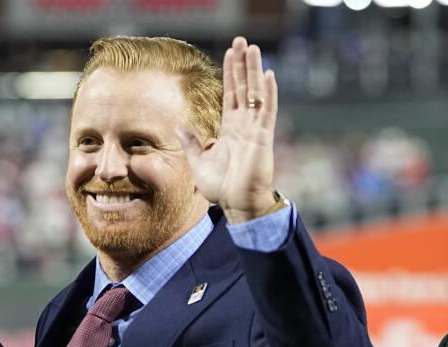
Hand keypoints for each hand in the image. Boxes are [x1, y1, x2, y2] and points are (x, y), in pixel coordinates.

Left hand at [178, 36, 278, 222]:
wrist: (237, 205)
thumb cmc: (221, 188)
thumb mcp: (198, 161)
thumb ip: (190, 142)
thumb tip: (178, 125)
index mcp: (230, 129)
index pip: (231, 94)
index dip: (231, 73)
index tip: (229, 53)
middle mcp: (244, 125)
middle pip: (244, 87)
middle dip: (242, 64)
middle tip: (242, 41)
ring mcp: (255, 130)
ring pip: (256, 93)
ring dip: (255, 70)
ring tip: (253, 48)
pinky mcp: (263, 138)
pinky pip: (267, 111)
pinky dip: (269, 93)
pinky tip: (269, 75)